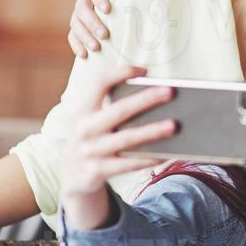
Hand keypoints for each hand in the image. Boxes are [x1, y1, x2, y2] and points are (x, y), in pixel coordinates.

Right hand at [59, 65, 175, 227]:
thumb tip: (154, 96)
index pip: (99, 83)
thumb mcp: (92, 120)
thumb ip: (113, 107)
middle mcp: (83, 128)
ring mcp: (89, 151)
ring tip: (174, 125)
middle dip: (146, 99)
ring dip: (152, 131)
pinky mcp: (97, 170)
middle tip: (170, 91)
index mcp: (82, 109)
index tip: (144, 70)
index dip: (121, 73)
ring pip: (126, 139)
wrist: (71, 175)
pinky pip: (128, 164)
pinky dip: (148, 158)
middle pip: (119, 110)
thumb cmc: (92, 138)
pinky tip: (165, 153)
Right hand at [68, 0, 139, 56]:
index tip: (108, 9)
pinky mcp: (77, 24)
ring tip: (97, 49)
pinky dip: (76, 44)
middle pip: (82, 8)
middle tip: (105, 35)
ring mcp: (79, 9)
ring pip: (75, 22)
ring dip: (84, 36)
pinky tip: (84, 56)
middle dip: (92, 22)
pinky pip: (72, 34)